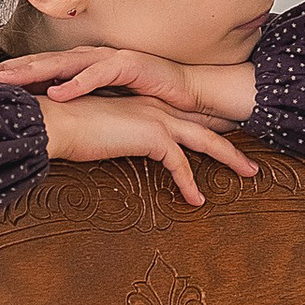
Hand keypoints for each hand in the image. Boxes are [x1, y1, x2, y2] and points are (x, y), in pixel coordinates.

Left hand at [0, 44, 256, 124]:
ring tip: (7, 81)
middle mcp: (89, 58)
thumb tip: (44, 116)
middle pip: (41, 61)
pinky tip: (57, 91)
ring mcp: (108, 59)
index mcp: (80, 66)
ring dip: (34, 71)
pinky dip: (76, 83)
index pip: (37, 68)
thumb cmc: (145, 98)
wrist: (188, 91)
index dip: (7, 74)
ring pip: (63, 63)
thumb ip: (76, 103)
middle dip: (9, 68)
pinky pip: (98, 75)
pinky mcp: (128, 66)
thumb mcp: (102, 104)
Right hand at [35, 91, 258, 205]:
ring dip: (229, 156)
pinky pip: (180, 164)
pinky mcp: (151, 136)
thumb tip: (111, 149)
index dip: (207, 125)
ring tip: (249, 172)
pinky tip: (196, 200)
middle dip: (229, 139)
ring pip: (204, 140)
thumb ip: (111, 139)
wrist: (54, 121)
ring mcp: (155, 119)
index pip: (183, 116)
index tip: (225, 133)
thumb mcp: (96, 134)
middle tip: (250, 153)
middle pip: (202, 126)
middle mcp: (153, 108)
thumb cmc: (66, 128)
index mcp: (142, 105)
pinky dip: (190, 183)